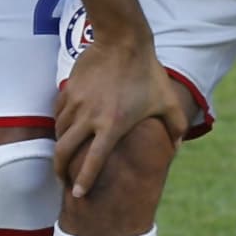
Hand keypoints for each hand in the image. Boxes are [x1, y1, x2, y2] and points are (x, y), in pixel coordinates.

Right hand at [53, 39, 194, 198]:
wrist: (123, 40)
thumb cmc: (147, 72)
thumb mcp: (167, 101)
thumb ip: (176, 127)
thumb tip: (178, 148)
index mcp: (113, 125)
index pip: (93, 161)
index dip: (84, 181)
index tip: (77, 195)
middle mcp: (90, 117)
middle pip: (64, 152)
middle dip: (59, 170)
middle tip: (62, 180)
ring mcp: (76, 103)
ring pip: (59, 132)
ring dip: (60, 147)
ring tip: (65, 155)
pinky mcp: (68, 89)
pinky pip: (58, 113)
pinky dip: (59, 124)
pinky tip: (65, 129)